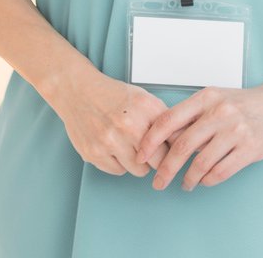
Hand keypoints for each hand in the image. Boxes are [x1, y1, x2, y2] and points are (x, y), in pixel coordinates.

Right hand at [46, 67, 178, 176]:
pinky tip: (115, 149)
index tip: (175, 153)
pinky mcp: (94, 153)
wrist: (79, 91)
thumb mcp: (144, 99)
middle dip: (159, 160)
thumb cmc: (113, 96)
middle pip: (159, 160)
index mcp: (145, 108)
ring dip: (139, 163)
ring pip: (139, 170)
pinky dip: (119, 164)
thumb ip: (163, 119)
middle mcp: (128, 125)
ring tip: (132, 148)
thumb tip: (183, 141)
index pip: (173, 141)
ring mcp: (109, 141)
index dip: (175, 149)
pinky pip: (118, 171)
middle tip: (155, 155)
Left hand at [136, 79, 262, 190]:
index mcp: (206, 97)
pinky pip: (220, 171)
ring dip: (188, 179)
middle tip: (158, 182)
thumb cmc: (248, 103)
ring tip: (185, 185)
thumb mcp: (218, 100)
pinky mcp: (251, 147)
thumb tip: (164, 140)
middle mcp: (219, 112)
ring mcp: (236, 130)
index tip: (141, 156)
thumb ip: (194, 117)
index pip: (168, 120)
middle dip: (165, 169)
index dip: (150, 141)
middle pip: (181, 146)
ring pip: (200, 163)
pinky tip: (205, 180)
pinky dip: (208, 180)